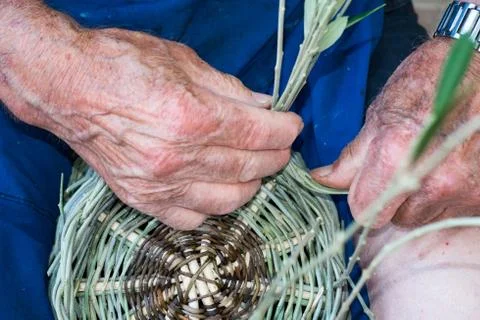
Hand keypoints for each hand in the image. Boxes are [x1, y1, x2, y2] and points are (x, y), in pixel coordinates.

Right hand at [0, 5, 302, 229]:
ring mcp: (159, 184)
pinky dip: (213, 208)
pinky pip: (191, 219)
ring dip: (251, 185)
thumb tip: (263, 104)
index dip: (284, 130)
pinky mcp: (141, 199)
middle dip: (274, 157)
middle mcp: (179, 158)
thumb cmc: (120, 64)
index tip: (291, 125)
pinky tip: (217, 190)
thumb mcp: (182, 60)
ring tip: (254, 169)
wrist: (66, 87)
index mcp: (193, 116)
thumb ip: (229, 88)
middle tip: (279, 147)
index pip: (260, 134)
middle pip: (249, 168)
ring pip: (228, 200)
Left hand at [312, 39, 479, 227]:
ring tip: (428, 164)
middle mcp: (432, 181)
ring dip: (419, 200)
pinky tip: (449, 167)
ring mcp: (463, 191)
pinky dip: (446, 198)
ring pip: (423, 217)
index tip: (366, 186)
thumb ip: (352, 156)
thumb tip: (323, 179)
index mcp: (397, 156)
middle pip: (394, 218)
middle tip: (401, 168)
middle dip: (391, 199)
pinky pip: (451, 213)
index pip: (364, 211)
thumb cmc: (428, 81)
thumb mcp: (380, 112)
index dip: (361, 199)